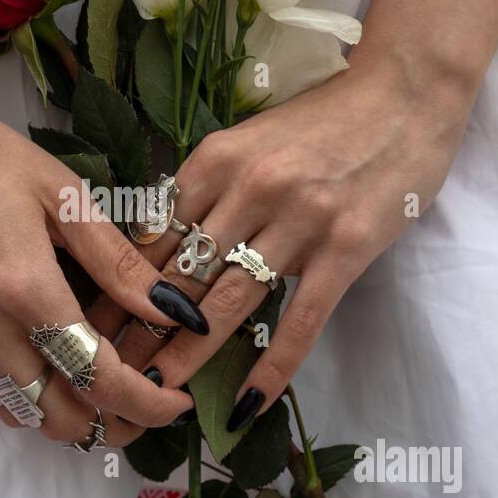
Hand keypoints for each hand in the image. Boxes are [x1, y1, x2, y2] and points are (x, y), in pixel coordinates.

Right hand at [0, 60, 208, 446]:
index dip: (145, 401)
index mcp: (26, 286)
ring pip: (19, 413)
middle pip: (60, 415)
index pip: (96, 376)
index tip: (176, 401)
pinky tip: (53, 374)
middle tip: (146, 404)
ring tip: (105, 396)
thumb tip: (172, 309)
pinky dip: (27, 400)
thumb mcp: (63, 194)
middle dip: (112, 423)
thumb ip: (117, 261)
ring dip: (68, 420)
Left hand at [93, 57, 474, 430]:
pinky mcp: (346, 249)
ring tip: (155, 395)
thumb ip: (207, 188)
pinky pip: (300, 321)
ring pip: (230, 303)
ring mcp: (300, 220)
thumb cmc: (324, 118)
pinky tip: (245, 406)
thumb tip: (158, 243)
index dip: (117, 287)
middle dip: (140, 331)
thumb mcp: (249, 140)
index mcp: (216, 160)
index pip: (154, 237)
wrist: (406, 92)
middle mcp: (250, 188)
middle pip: (181, 276)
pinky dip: (271, 369)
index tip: (91, 326)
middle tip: (107, 374)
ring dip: (188, 355)